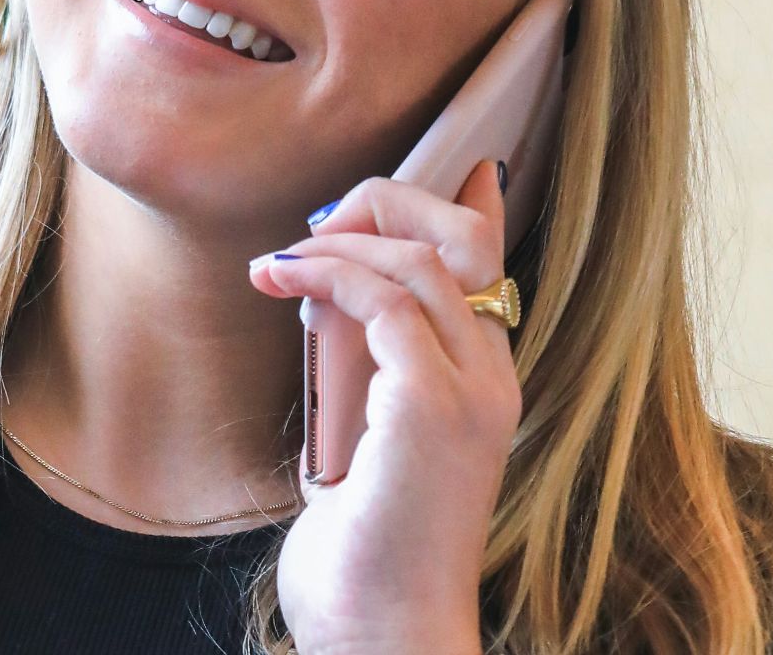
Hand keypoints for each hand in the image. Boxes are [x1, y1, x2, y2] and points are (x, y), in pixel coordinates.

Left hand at [246, 160, 519, 654]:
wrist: (384, 634)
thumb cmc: (367, 557)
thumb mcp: (367, 446)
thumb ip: (366, 376)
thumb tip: (333, 309)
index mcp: (485, 385)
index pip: (490, 263)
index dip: (465, 201)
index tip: (439, 165)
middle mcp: (493, 378)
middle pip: (462, 236)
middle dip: (385, 203)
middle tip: (314, 227)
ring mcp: (469, 391)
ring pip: (420, 256)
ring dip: (338, 239)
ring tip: (280, 260)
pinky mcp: (430, 406)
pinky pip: (382, 299)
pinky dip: (325, 273)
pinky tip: (279, 279)